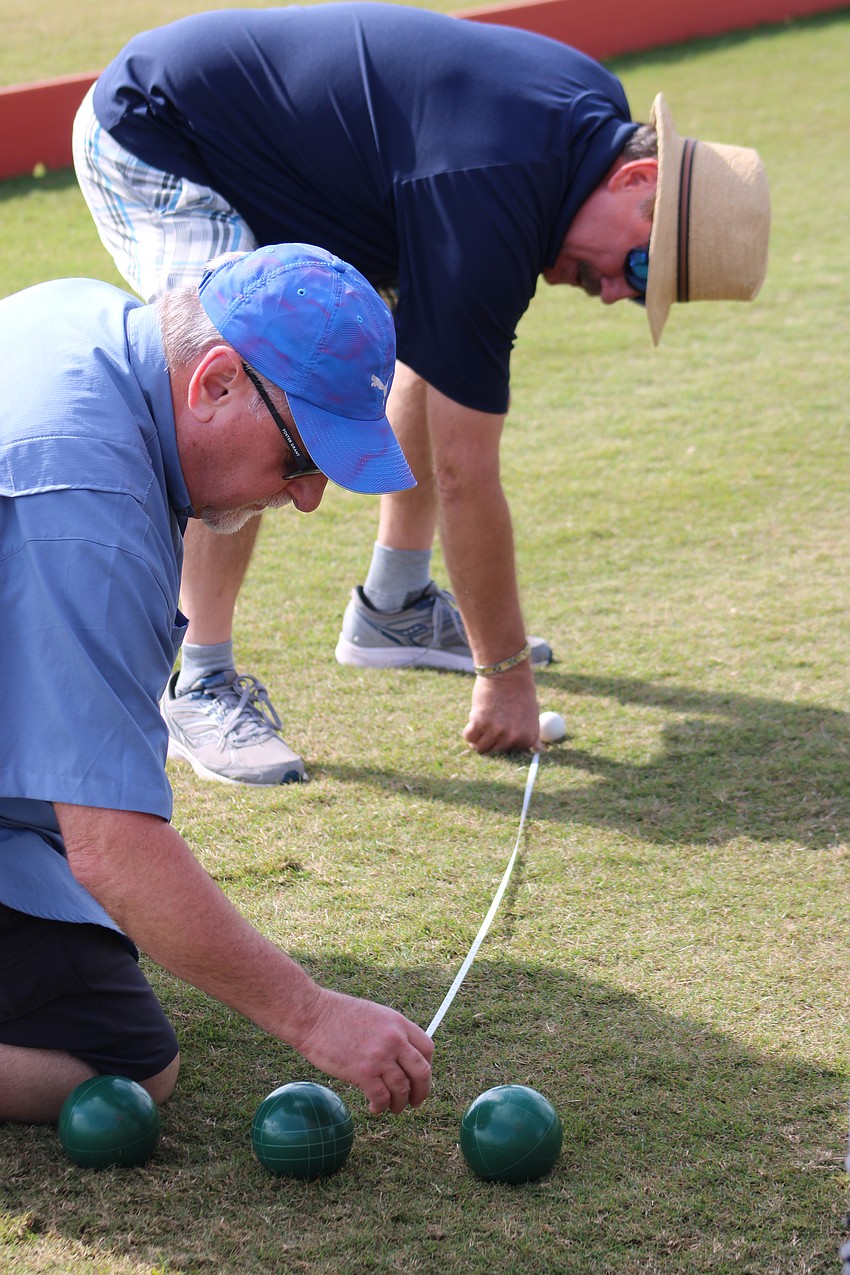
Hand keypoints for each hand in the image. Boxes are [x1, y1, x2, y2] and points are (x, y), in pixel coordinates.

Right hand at [292, 988, 432, 1114]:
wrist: (313, 1015)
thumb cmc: (338, 1015)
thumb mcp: (375, 1015)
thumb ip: (392, 1033)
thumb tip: (403, 1056)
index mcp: (398, 1023)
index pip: (427, 1049)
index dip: (427, 1067)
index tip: (420, 1077)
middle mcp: (394, 1040)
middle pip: (422, 1072)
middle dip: (421, 1092)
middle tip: (415, 1102)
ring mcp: (380, 1057)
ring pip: (402, 1089)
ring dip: (399, 1103)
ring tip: (392, 1107)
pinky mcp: (363, 1072)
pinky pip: (381, 1097)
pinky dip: (380, 1106)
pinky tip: (374, 1107)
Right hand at [462, 664, 539, 753]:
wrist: (508, 673)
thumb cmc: (520, 693)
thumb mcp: (531, 716)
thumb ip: (533, 735)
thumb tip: (539, 751)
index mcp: (527, 738)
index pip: (510, 752)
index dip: (504, 740)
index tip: (503, 727)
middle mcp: (512, 738)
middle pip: (494, 752)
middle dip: (490, 740)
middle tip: (490, 723)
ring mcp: (496, 731)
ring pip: (479, 747)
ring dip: (478, 738)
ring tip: (481, 723)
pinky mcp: (479, 722)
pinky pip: (469, 737)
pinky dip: (469, 732)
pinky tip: (473, 720)